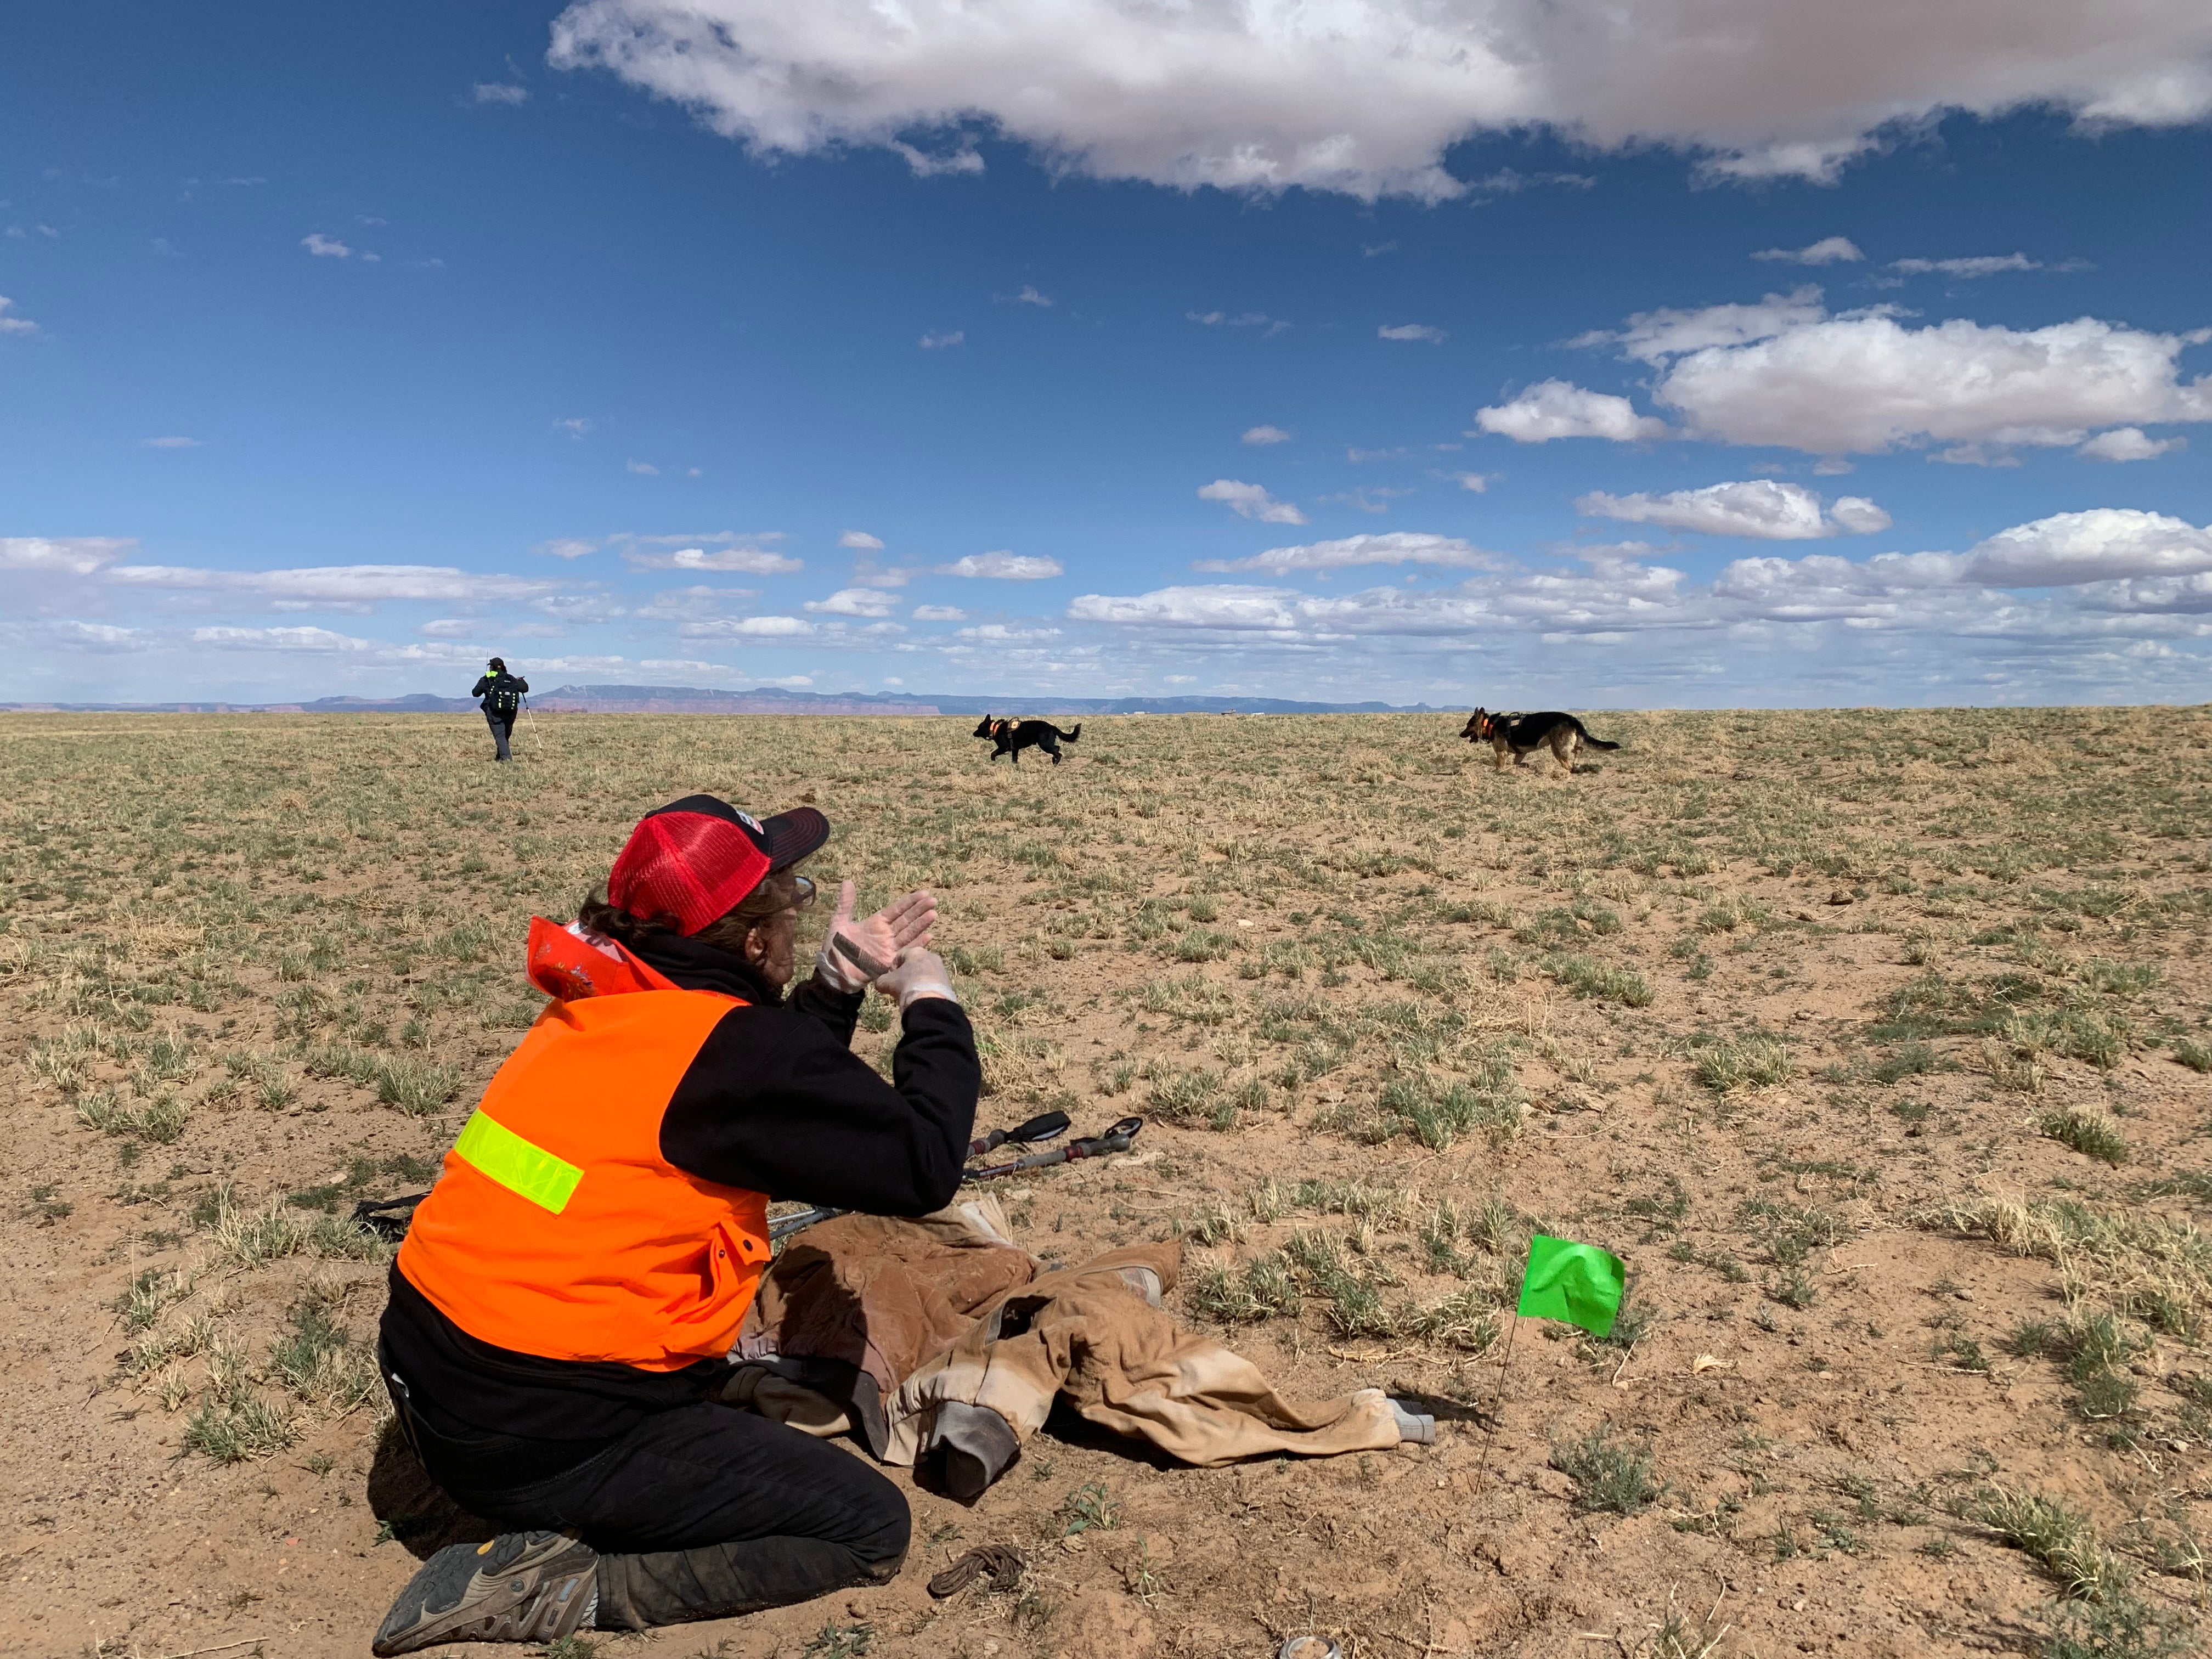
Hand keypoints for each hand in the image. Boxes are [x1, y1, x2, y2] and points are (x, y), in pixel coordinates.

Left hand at [814, 882, 937, 992]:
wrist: (833, 973)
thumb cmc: (835, 948)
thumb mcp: (839, 922)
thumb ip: (846, 903)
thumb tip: (848, 881)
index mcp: (876, 923)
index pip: (896, 910)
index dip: (909, 902)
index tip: (923, 893)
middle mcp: (886, 934)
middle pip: (906, 920)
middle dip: (919, 910)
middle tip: (933, 900)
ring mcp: (889, 948)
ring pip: (909, 933)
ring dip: (921, 925)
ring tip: (933, 915)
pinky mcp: (890, 962)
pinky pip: (906, 952)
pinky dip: (917, 945)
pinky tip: (929, 936)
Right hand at [874, 946, 957, 1009]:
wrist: (930, 1000)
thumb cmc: (906, 985)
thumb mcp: (887, 983)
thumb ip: (881, 980)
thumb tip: (881, 983)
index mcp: (916, 951)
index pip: (901, 955)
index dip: (893, 966)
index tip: (891, 977)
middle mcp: (931, 955)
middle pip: (915, 963)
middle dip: (907, 973)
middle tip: (901, 985)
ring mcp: (941, 968)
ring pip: (925, 972)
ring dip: (918, 980)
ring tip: (911, 992)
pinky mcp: (948, 980)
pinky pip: (933, 982)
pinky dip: (927, 987)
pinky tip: (921, 996)